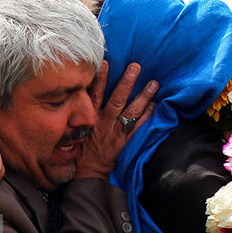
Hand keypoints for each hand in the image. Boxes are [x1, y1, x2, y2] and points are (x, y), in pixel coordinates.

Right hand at [75, 61, 157, 179]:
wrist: (88, 170)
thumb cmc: (81, 146)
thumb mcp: (76, 126)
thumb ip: (82, 110)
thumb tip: (84, 89)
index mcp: (90, 117)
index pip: (94, 94)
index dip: (100, 79)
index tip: (105, 63)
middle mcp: (103, 122)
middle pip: (116, 100)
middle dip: (126, 83)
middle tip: (136, 67)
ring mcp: (115, 132)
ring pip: (131, 112)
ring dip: (143, 97)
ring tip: (154, 84)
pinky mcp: (124, 141)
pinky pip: (137, 127)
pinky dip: (146, 116)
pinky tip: (154, 105)